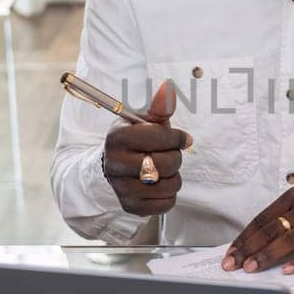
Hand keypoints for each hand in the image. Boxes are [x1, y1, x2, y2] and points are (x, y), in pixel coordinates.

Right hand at [102, 80, 190, 215]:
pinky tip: (158, 185)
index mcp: (117, 138)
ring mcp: (122, 188)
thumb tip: (169, 87)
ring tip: (163, 170)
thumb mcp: (143, 121)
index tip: (180, 138)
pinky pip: (167, 203)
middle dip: (175, 158)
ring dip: (174, 177)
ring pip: (169, 185)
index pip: (158, 137)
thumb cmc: (134, 141)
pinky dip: (169, 194)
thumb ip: (159, 107)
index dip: (176, 137)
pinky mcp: (131, 206)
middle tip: (168, 155)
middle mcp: (116, 163)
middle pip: (166, 163)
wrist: (112, 168)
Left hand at [222, 177, 293, 274]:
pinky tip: (286, 272)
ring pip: (290, 241)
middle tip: (232, 264)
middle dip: (249, 249)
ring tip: (251, 269)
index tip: (231, 252)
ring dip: (268, 256)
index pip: (263, 218)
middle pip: (272, 230)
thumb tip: (260, 234)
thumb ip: (287, 210)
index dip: (245, 237)